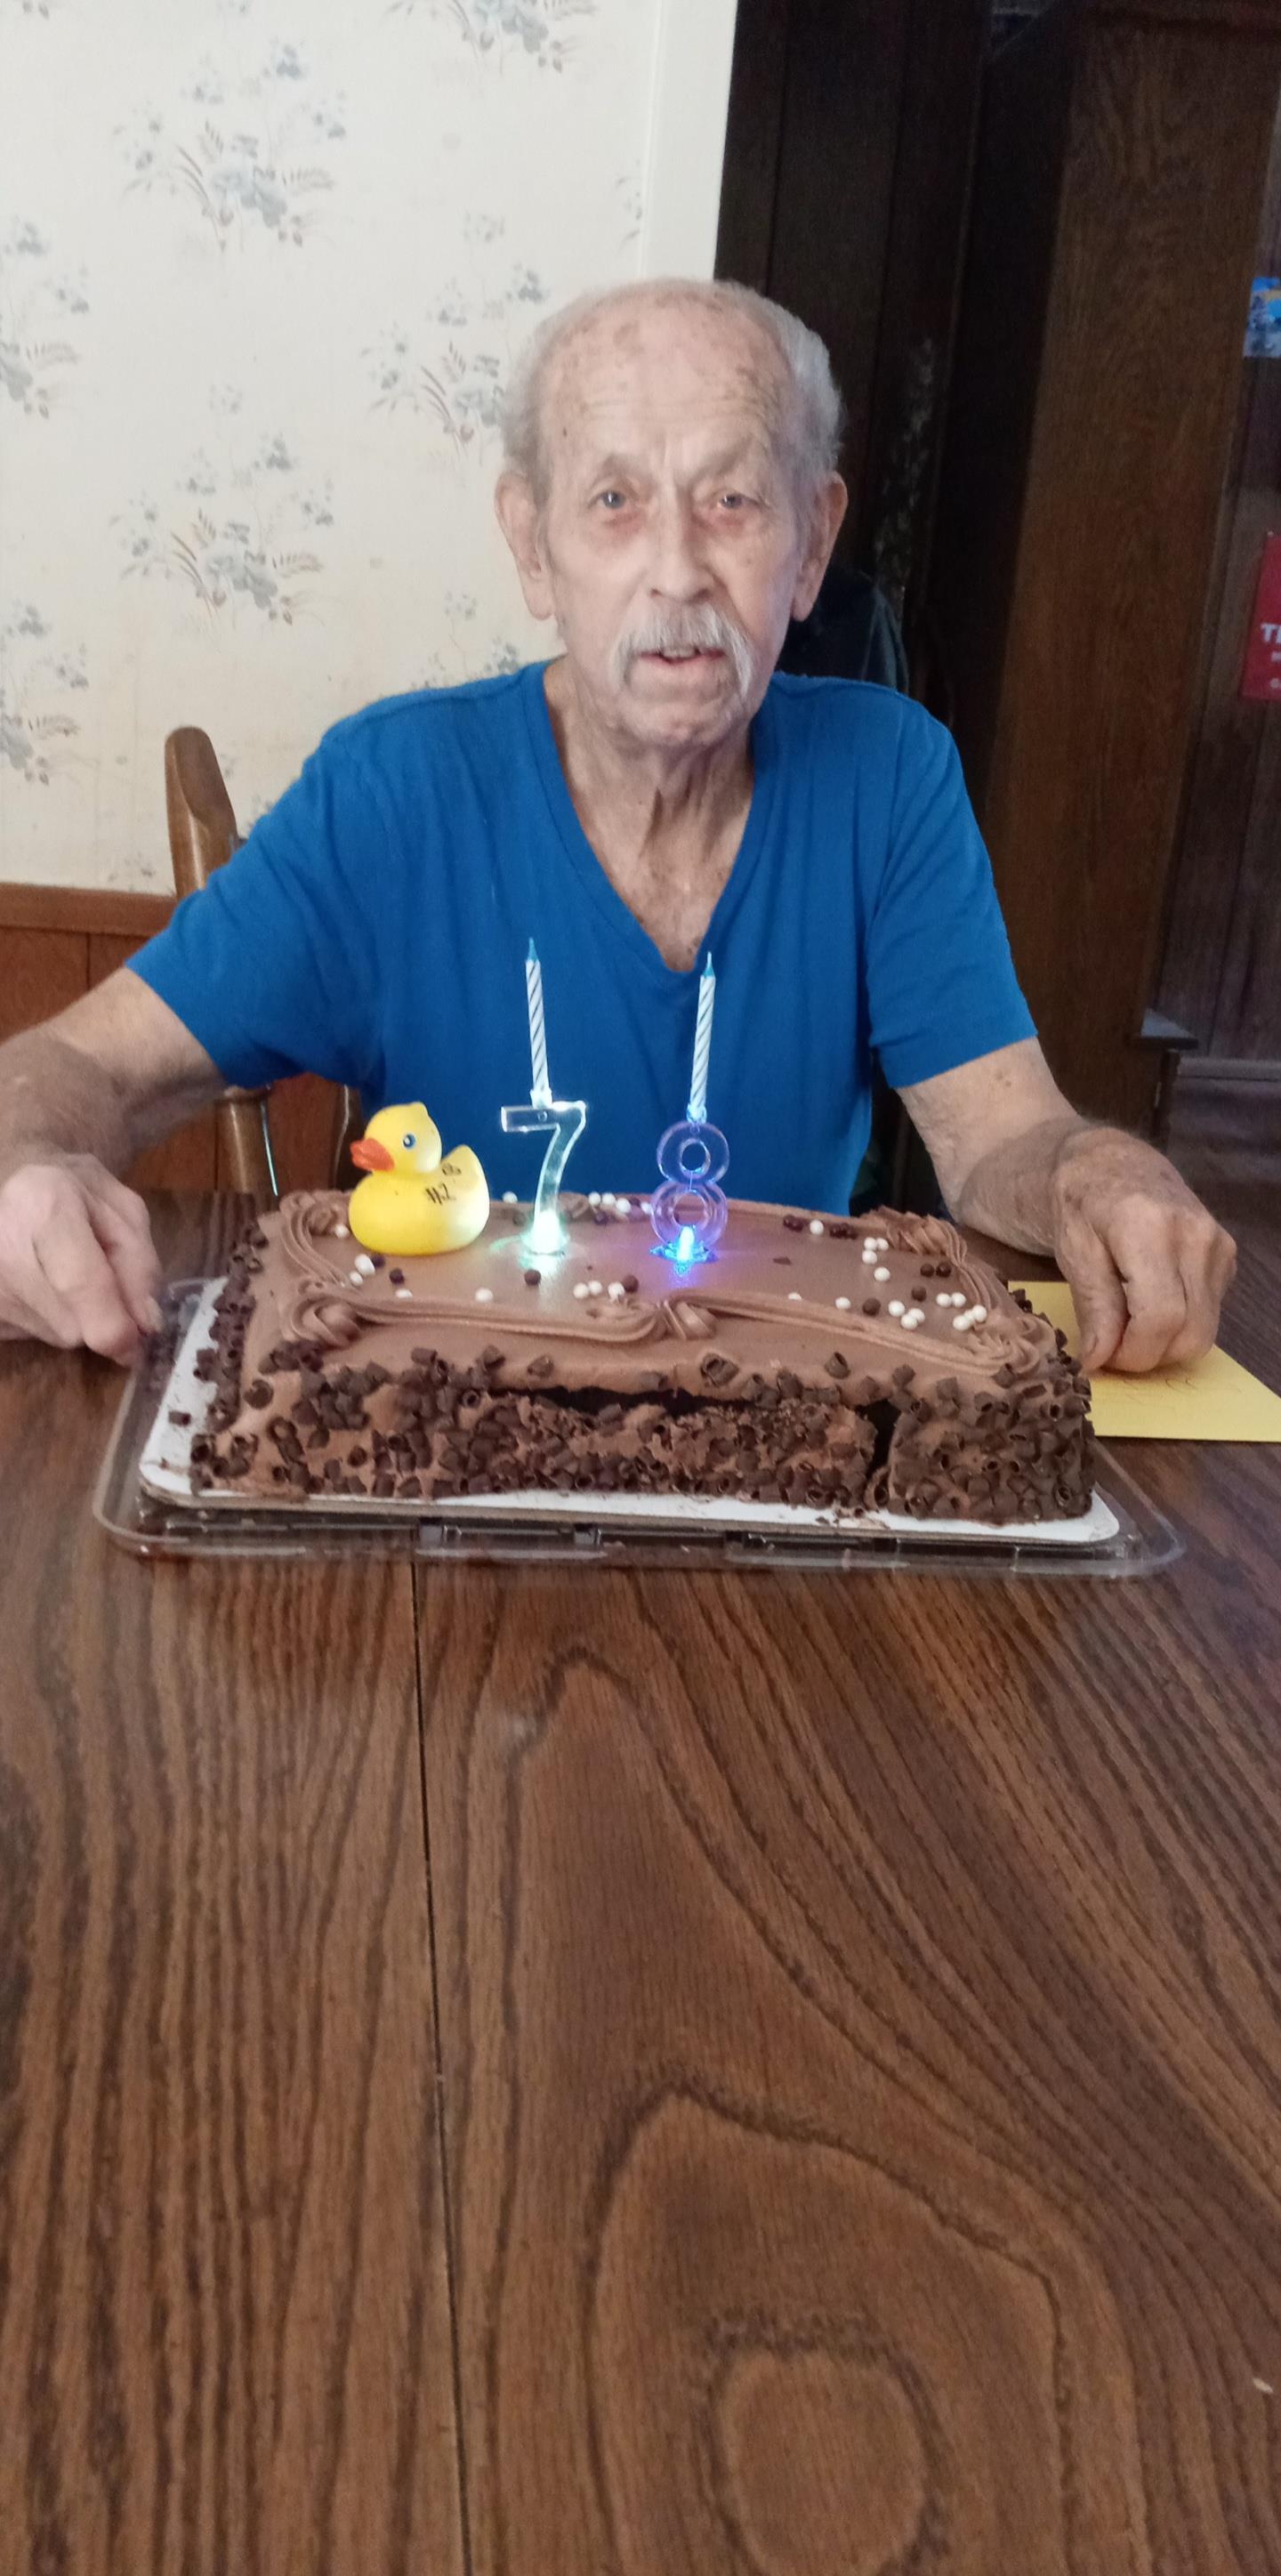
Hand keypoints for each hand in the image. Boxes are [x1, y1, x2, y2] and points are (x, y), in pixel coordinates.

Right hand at [0, 1155, 161, 1364]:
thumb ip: (140, 1263)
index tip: (135, 1342)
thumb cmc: (69, 1191)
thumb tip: (146, 1324)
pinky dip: (47, 1318)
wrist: (5, 1183)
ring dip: (75, 1317)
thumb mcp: (121, 1210)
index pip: (81, 1285)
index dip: (114, 1325)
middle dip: (101, 1314)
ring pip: (56, 1334)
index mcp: (44, 1207)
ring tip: (61, 1271)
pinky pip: (32, 1335)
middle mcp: (4, 1249)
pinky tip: (39, 1282)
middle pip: (73, 1323)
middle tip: (98, 1276)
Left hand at [1050, 1130, 1235, 1373]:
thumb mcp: (1072, 1252)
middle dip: (1148, 1355)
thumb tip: (1099, 1361)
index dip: (1133, 1352)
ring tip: (1126, 1324)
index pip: (1161, 1315)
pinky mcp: (1226, 1256)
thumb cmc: (1081, 1204)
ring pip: (1205, 1330)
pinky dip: (1178, 1324)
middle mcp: (1197, 1235)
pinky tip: (1147, 1302)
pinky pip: (1209, 1314)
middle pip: (1190, 1331)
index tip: (1102, 1358)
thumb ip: (1093, 1305)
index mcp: (1151, 1227)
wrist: (1109, 1163)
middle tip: (1111, 1346)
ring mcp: (1218, 1245)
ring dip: (1164, 1344)